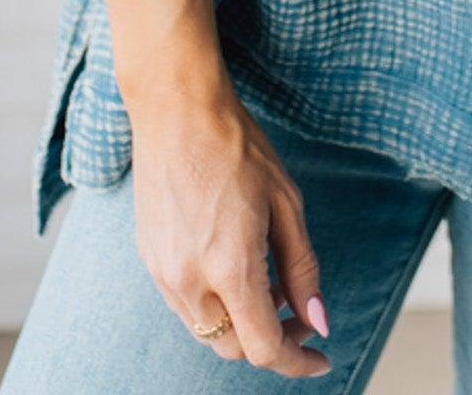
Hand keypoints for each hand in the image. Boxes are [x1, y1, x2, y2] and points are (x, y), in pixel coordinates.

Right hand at [129, 81, 331, 376]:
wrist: (177, 110)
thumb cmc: (238, 147)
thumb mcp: (286, 202)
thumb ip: (302, 269)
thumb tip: (317, 321)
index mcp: (230, 267)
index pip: (264, 348)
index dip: (298, 361)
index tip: (321, 358)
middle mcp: (190, 280)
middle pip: (234, 348)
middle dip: (272, 341)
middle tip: (298, 310)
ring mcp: (163, 274)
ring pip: (208, 332)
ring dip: (242, 324)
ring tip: (269, 282)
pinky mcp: (150, 261)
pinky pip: (186, 305)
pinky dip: (216, 304)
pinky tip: (234, 268)